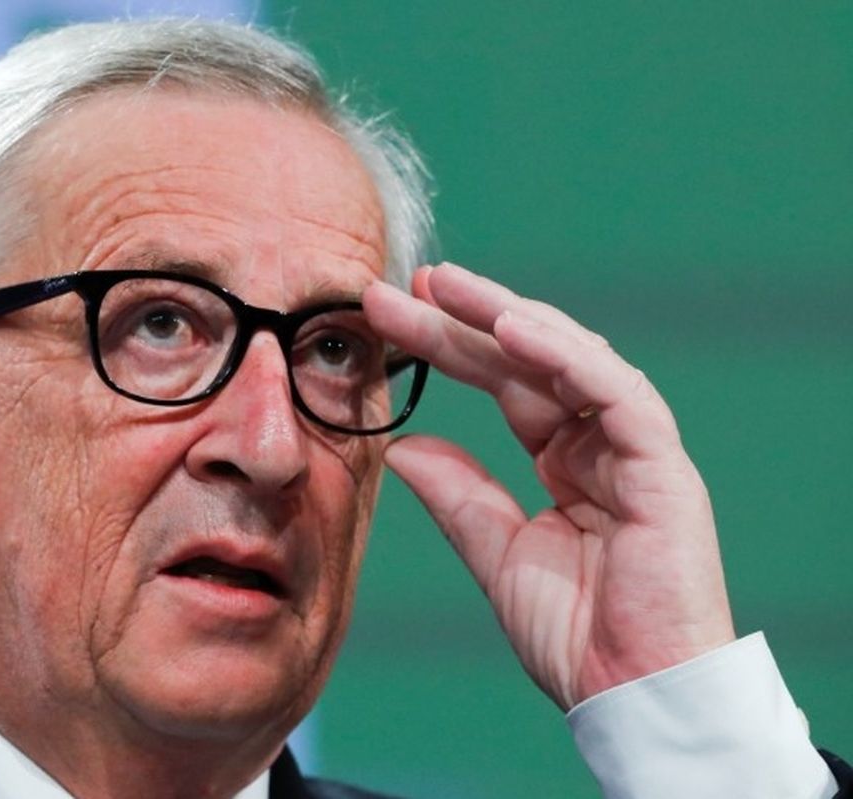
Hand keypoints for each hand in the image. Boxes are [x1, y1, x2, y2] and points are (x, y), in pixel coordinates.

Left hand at [362, 264, 735, 709]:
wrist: (629, 696)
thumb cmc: (576, 635)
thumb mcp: (496, 553)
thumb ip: (457, 495)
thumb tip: (402, 446)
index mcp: (567, 461)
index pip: (505, 384)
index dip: (452, 347)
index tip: (392, 316)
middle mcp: (601, 444)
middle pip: (529, 361)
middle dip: (466, 319)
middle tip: (407, 283)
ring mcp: (635, 450)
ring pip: (572, 358)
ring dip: (507, 317)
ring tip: (445, 287)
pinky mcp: (662, 467)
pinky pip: (615, 393)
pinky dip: (564, 356)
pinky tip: (510, 327)